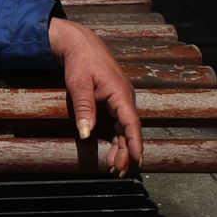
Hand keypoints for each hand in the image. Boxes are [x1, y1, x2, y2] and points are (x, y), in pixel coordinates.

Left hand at [50, 15, 142, 175]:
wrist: (80, 44)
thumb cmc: (80, 63)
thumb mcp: (78, 85)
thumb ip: (84, 109)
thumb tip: (86, 134)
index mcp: (120, 94)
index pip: (131, 123)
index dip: (135, 143)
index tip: (137, 160)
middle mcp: (125, 98)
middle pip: (129, 129)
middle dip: (126, 151)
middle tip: (118, 171)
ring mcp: (121, 100)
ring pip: (124, 128)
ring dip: (121, 146)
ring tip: (116, 166)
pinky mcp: (115, 101)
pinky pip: (119, 122)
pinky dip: (117, 137)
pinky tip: (113, 150)